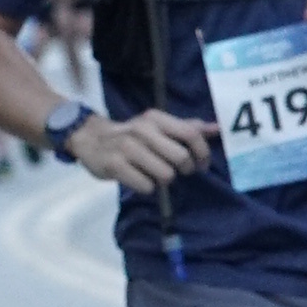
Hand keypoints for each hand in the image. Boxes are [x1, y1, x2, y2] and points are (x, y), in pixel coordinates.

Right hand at [75, 104, 216, 190]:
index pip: (191, 134)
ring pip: (165, 175)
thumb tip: (216, 128)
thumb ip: (186, 127)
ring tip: (154, 174)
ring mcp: (127, 147)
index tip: (202, 165)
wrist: (90, 138)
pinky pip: (146, 186)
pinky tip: (139, 179)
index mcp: (156, 118)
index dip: (202, 153)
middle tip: (177, 171)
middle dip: (184, 170)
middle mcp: (142, 130)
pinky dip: (147, 187)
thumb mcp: (157, 126)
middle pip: (181, 157)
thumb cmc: (132, 135)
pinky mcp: (114, 165)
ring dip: (164, 180)